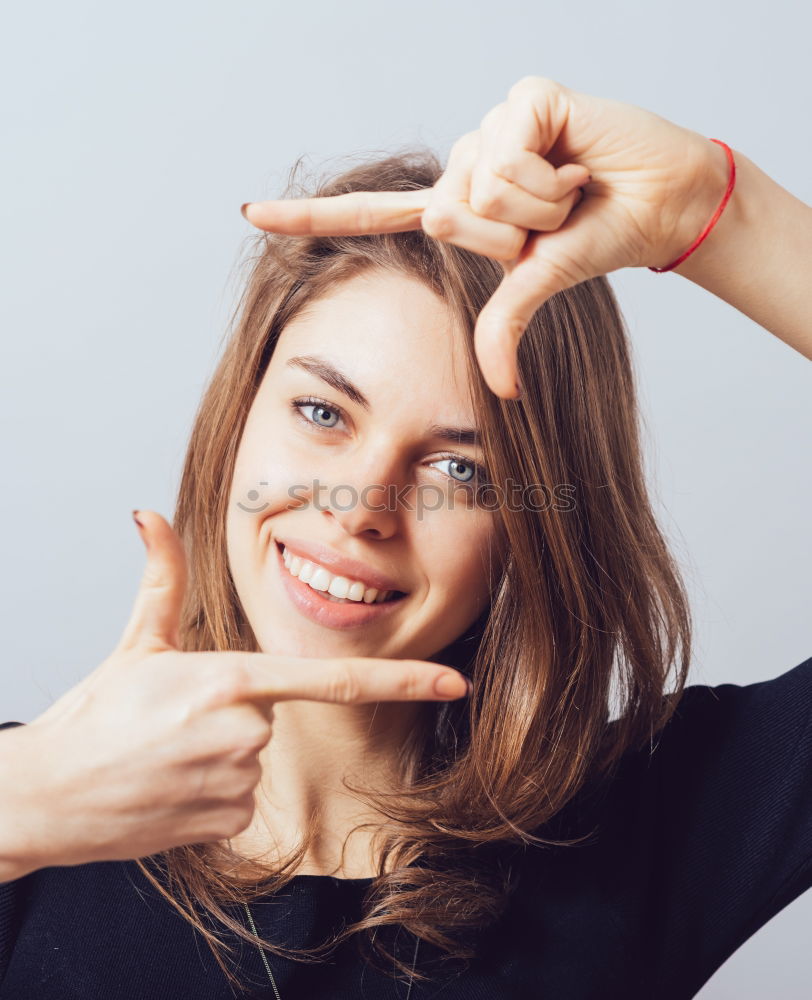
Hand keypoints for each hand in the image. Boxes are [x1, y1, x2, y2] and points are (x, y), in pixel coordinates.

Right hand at [16, 511, 469, 870]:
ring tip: (166, 754)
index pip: (336, 680)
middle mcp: (245, 732)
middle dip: (237, 714)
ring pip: (257, 761)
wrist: (45, 794)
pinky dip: (213, 793)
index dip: (404, 680)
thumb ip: (161, 577)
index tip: (453, 683)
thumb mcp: (137, 643)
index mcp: (232, 679)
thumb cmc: (93, 716)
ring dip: (222, 755)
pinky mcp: (227, 824)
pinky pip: (241, 801)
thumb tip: (149, 515)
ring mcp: (238, 783)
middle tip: (176, 722)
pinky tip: (170, 786)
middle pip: (274, 716)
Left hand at [242, 75, 729, 397]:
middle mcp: (464, 164)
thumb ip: (504, 323)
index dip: (313, 220)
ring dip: (538, 210)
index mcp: (457, 209)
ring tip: (572, 193)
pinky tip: (580, 162)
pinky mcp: (523, 98)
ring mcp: (490, 127)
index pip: (373, 216)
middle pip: (445, 217)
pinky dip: (553, 181)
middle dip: (511, 238)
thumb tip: (501, 391)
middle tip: (555, 223)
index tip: (251, 215)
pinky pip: (512, 156)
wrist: (664, 204)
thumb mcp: (540, 287)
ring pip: (478, 189)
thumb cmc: (599, 241)